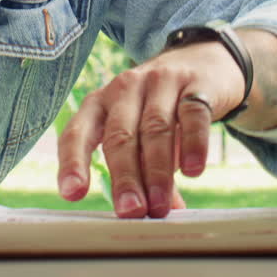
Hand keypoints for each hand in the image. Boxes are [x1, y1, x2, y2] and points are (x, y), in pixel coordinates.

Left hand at [56, 41, 244, 217]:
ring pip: (155, 128)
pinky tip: (193, 170)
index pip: (78, 132)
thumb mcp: (143, 133)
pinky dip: (193, 143)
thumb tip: (154, 215)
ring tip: (160, 205)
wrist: (204, 61)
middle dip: (124, 177)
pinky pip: (193, 113)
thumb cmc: (162, 107)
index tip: (72, 194)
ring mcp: (160, 81)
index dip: (72, 162)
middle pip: (120, 135)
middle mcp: (125, 88)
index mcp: (100, 102)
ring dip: (157, 171)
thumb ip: (143, 170)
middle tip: (130, 212)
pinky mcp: (196, 83)